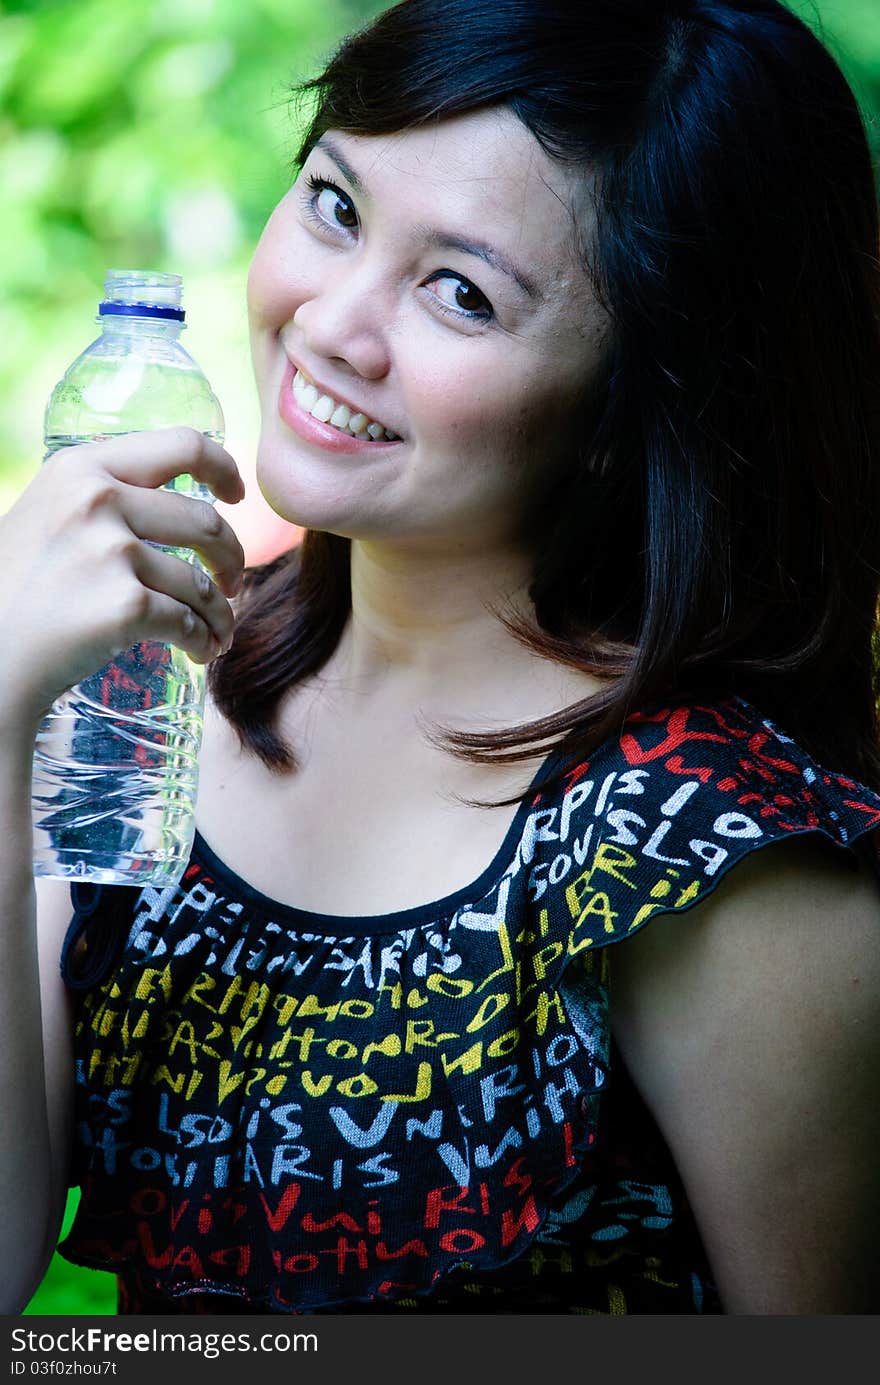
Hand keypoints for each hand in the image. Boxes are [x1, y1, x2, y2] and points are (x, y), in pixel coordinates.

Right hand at [0, 427, 245, 734]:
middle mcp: (97, 499)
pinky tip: (201, 652)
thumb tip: (172, 496)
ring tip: (218, 631)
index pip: (182, 444)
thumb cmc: (15, 592)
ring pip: (201, 582)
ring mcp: (112, 552)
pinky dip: (204, 641)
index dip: (223, 467)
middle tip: (232, 582)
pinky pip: (189, 622)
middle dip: (231, 557)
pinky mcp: (125, 605)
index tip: (236, 495)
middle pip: (206, 522)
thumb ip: (97, 495)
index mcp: (81, 467)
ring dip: (220, 612)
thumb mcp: (46, 513)